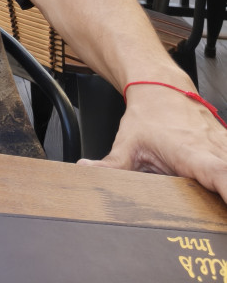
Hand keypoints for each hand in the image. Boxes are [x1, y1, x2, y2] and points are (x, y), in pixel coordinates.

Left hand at [79, 80, 226, 202]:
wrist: (160, 84)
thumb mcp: (127, 143)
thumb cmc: (148, 113)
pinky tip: (224, 185)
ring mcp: (223, 144)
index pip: (219, 173)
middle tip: (222, 215)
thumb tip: (86, 173)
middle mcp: (212, 148)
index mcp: (189, 152)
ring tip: (222, 207)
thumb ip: (111, 166)